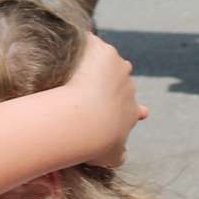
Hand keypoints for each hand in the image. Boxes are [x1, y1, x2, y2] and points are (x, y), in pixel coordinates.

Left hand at [65, 34, 145, 167]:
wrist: (86, 119)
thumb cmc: (96, 142)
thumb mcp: (112, 156)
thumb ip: (117, 155)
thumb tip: (120, 157)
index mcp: (131, 109)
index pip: (135, 107)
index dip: (130, 108)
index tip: (127, 108)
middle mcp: (128, 84)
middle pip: (121, 78)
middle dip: (108, 81)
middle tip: (94, 83)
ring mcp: (116, 64)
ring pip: (107, 59)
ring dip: (93, 61)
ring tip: (75, 62)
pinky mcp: (101, 49)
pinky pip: (89, 41)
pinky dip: (79, 43)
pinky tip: (64, 45)